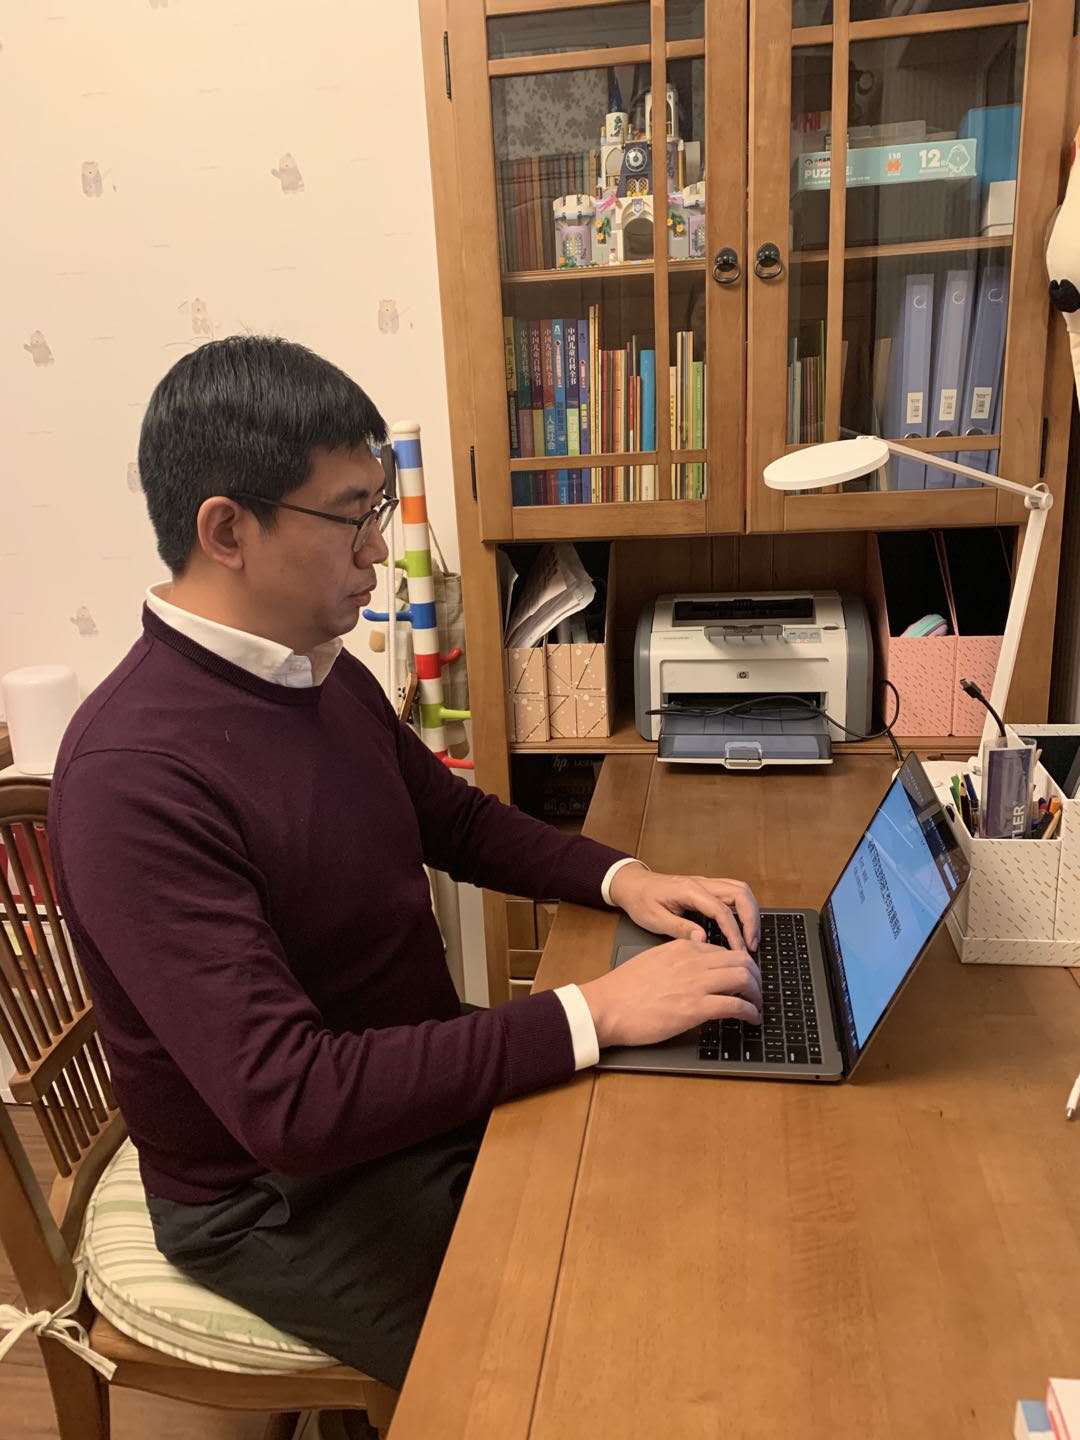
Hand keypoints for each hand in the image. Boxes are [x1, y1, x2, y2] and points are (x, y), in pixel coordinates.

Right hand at [580, 937, 761, 1048]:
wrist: (607, 1006)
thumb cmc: (623, 989)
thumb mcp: (653, 960)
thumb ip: (676, 959)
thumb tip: (694, 963)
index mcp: (682, 948)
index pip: (723, 951)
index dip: (738, 965)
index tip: (742, 978)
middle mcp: (694, 961)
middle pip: (742, 960)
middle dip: (756, 976)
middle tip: (757, 992)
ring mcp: (696, 984)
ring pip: (745, 979)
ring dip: (757, 994)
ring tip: (757, 1007)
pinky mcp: (696, 1008)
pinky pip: (736, 1005)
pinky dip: (750, 1012)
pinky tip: (751, 1019)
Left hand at [608, 863, 760, 951]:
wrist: (633, 885)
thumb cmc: (641, 901)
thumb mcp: (654, 919)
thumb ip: (679, 928)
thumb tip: (703, 939)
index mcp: (689, 890)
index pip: (721, 910)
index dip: (734, 931)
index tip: (740, 951)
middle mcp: (702, 883)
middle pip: (740, 893)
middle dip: (751, 919)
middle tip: (751, 945)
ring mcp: (707, 884)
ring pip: (741, 890)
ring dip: (751, 913)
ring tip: (751, 938)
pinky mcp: (707, 888)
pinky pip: (734, 893)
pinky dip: (743, 909)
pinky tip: (742, 927)